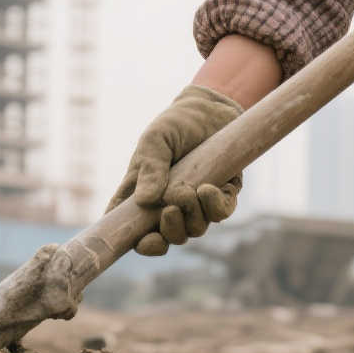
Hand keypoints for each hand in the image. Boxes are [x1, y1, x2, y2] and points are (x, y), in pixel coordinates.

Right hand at [108, 85, 243, 255]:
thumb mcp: (156, 140)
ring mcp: (195, 203)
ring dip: (192, 216)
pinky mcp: (220, 195)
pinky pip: (219, 214)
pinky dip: (214, 206)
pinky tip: (209, 188)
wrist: (211, 109)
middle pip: (166, 239)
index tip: (142, 243)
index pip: (133, 231)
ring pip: (194, 230)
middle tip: (170, 210)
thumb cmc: (175, 124)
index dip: (137, 244)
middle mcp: (167, 205)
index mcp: (142, 196)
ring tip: (191, 189)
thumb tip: (145, 201)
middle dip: (169, 232)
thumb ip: (150, 168)